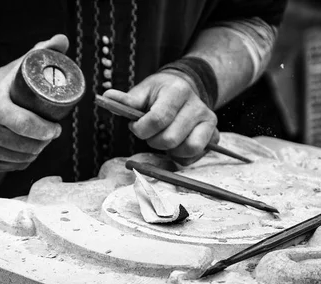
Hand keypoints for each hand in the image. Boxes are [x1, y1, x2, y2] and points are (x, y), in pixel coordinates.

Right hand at [0, 34, 68, 170]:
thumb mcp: (17, 67)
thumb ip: (40, 51)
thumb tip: (62, 40)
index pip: (24, 125)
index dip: (46, 130)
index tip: (56, 128)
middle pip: (26, 145)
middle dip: (44, 142)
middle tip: (50, 133)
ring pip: (21, 159)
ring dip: (35, 152)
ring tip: (39, 140)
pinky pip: (11, 167)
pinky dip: (21, 161)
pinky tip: (24, 150)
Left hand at [102, 70, 218, 165]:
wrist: (185, 89)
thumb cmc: (160, 93)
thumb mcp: (144, 91)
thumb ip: (127, 99)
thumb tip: (107, 97)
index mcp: (178, 91)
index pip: (158, 119)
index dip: (141, 129)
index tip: (135, 126)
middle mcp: (197, 106)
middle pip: (170, 138)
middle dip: (153, 141)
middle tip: (150, 135)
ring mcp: (208, 121)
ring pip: (188, 149)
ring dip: (170, 150)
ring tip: (164, 140)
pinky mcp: (213, 135)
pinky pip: (195, 156)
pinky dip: (182, 157)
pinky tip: (175, 146)